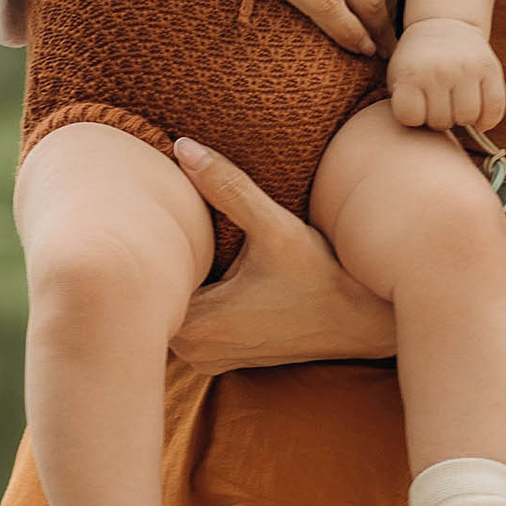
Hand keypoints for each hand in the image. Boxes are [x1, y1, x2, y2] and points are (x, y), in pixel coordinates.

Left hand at [166, 140, 395, 372]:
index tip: (159, 220)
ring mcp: (206, 360)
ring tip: (191, 244)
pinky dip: (193, 299)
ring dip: (179, 281)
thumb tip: (182, 146)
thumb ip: (227, 187)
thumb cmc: (321, 276)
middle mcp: (194, 352)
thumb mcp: (275, 227)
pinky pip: (187, 325)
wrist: (362, 322)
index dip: (149, 246)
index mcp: (197, 325)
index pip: (144, 282)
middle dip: (163, 261)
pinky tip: (210, 271)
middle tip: (171, 224)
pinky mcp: (219, 359)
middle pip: (154, 296)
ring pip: (170, 310)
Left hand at [387, 18, 505, 133]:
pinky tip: (479, 116)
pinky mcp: (491, 68)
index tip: (415, 104)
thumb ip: (405, 106)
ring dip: (462, 117)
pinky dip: (488, 119)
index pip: (411, 118)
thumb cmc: (417, 61)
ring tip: (454, 104)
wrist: (443, 25)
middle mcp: (439, 69)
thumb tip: (427, 147)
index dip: (413, 117)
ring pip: (468, 117)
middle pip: (441, 121)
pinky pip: (495, 108)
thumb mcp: (399, 77)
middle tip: (436, 102)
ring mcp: (467, 68)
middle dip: (438, 117)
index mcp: (411, 72)